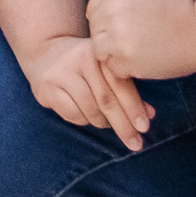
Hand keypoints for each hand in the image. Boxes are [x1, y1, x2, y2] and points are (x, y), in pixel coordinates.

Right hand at [16, 25, 149, 149]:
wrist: (44, 53)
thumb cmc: (85, 64)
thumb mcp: (105, 68)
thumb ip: (127, 88)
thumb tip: (150, 114)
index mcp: (99, 53)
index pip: (120, 83)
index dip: (134, 107)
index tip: (144, 128)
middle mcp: (78, 60)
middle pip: (105, 100)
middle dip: (123, 125)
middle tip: (135, 144)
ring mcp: (60, 74)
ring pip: (90, 110)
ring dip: (103, 123)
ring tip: (108, 123)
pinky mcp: (46, 89)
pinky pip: (73, 114)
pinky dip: (84, 121)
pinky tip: (87, 116)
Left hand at [84, 0, 195, 85]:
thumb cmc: (175, 9)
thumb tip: (100, 8)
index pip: (93, 7)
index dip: (104, 17)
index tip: (117, 24)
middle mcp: (111, 12)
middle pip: (95, 29)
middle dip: (108, 35)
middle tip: (131, 40)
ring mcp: (116, 38)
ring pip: (99, 50)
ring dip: (113, 53)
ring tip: (135, 52)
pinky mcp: (124, 60)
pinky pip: (112, 67)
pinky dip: (123, 68)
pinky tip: (141, 61)